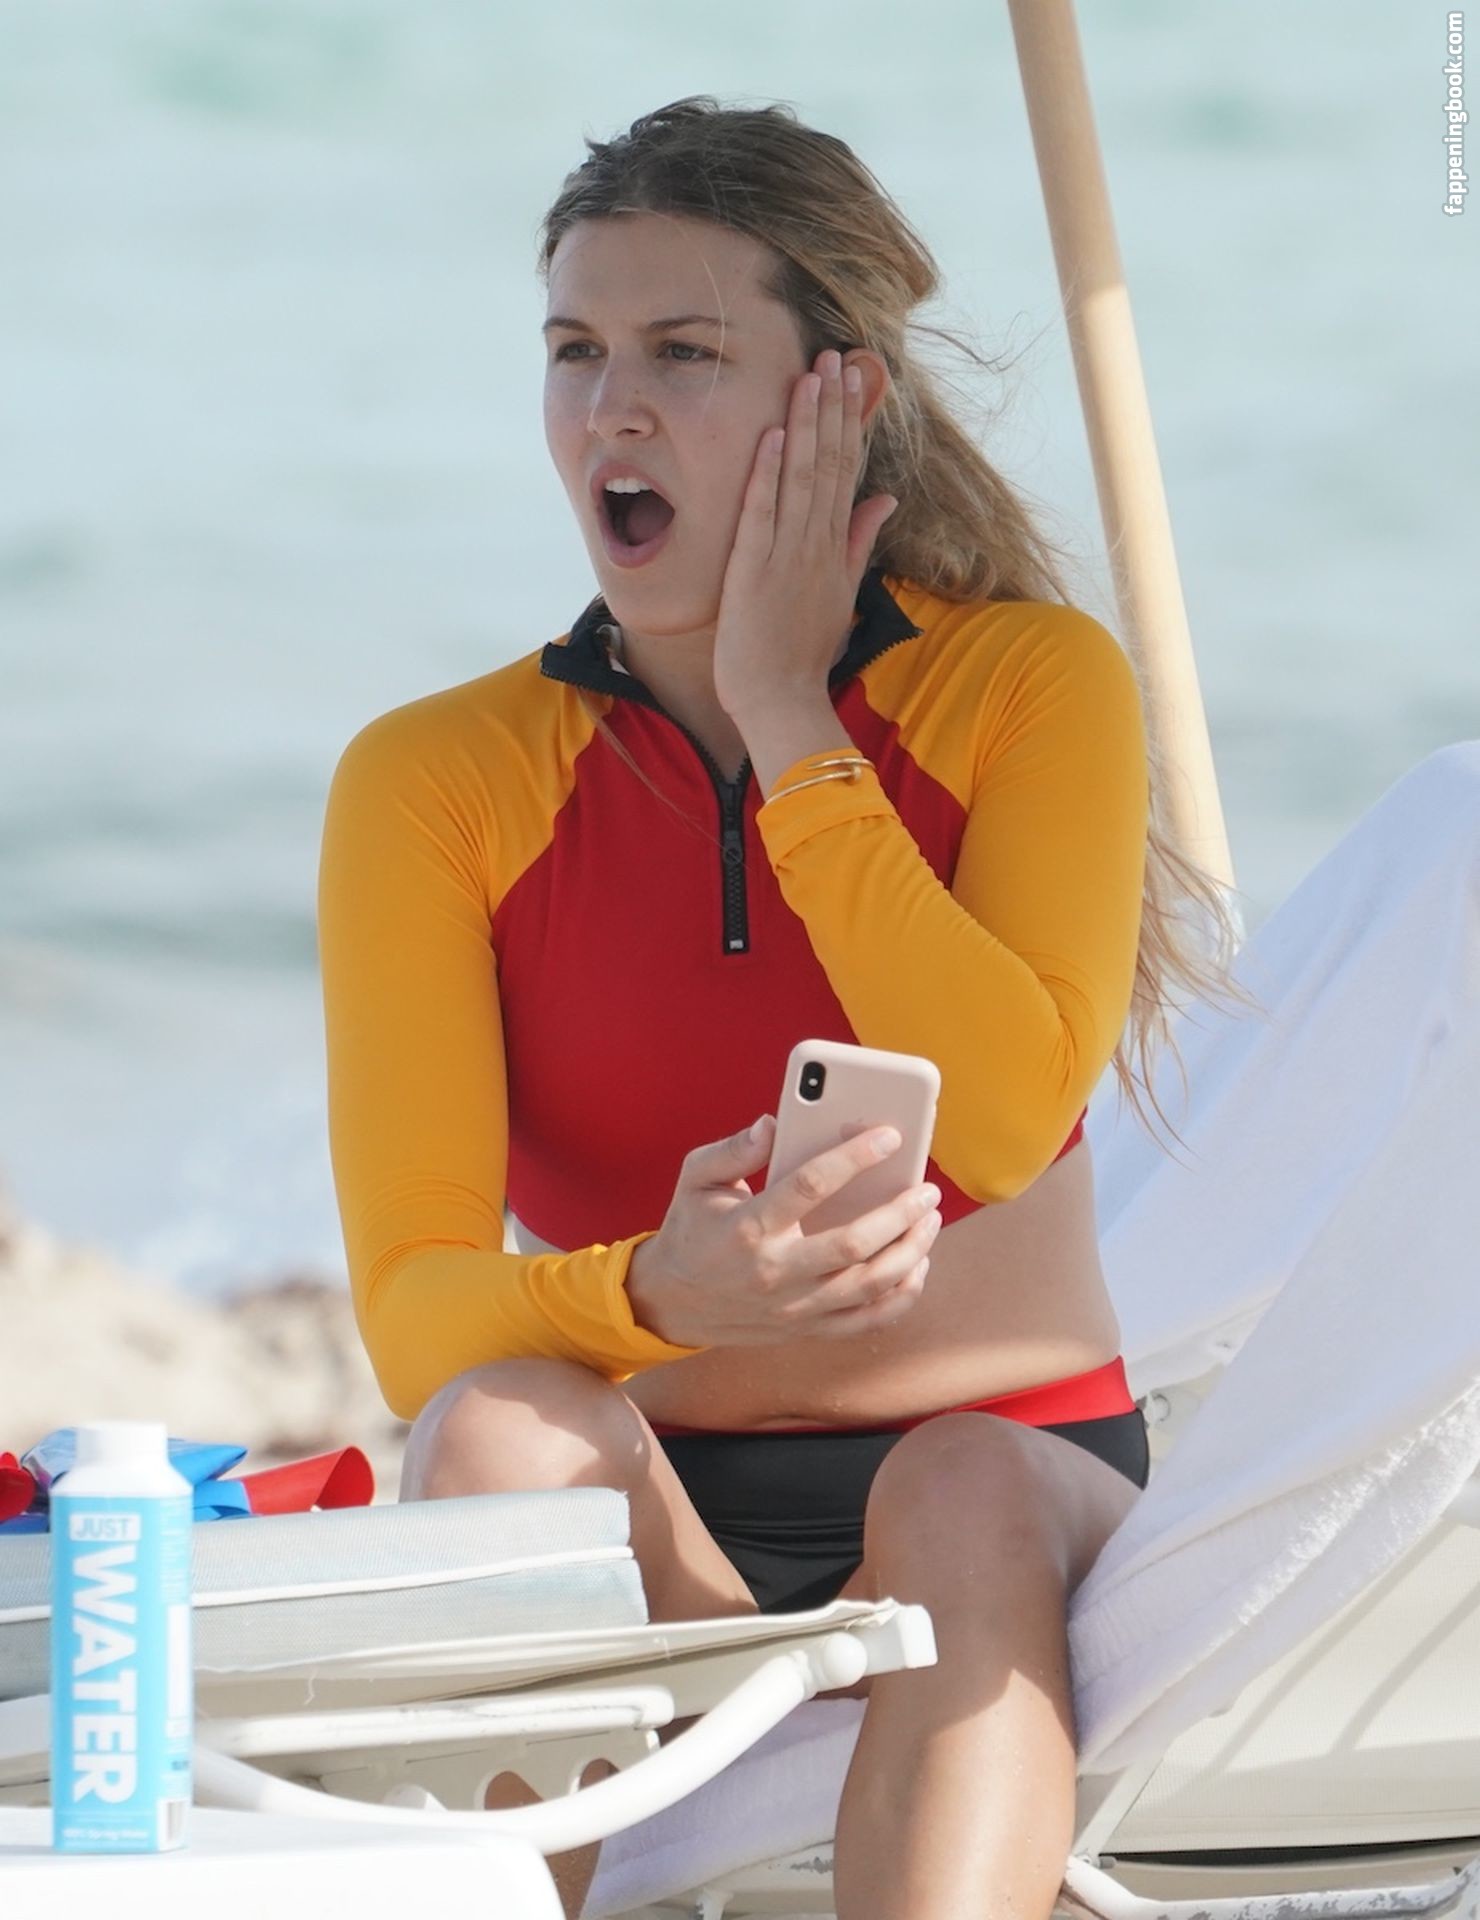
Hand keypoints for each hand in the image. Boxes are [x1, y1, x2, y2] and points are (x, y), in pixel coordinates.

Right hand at [627, 1113, 942, 1348]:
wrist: (670, 1302)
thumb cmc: (692, 1229)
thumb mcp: (695, 1178)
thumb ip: (733, 1149)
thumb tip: (773, 1123)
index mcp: (748, 1226)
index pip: (809, 1185)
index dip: (854, 1157)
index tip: (890, 1135)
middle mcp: (774, 1270)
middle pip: (852, 1244)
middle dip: (899, 1213)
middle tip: (926, 1188)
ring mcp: (793, 1306)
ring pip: (868, 1285)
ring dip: (910, 1252)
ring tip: (929, 1220)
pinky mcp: (805, 1328)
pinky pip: (866, 1321)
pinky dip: (900, 1297)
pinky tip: (918, 1266)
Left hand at [711, 349, 897, 724]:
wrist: (782, 700)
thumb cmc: (803, 652)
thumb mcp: (841, 592)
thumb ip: (860, 541)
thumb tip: (886, 497)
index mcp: (835, 547)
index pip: (847, 471)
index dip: (850, 422)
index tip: (853, 377)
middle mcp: (817, 545)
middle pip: (830, 465)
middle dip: (833, 409)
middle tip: (836, 355)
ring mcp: (787, 556)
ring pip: (801, 479)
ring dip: (805, 426)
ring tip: (810, 376)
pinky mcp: (754, 571)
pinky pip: (763, 515)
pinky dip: (767, 474)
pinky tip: (772, 434)